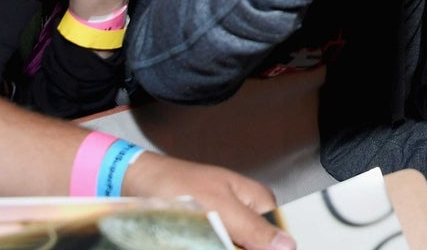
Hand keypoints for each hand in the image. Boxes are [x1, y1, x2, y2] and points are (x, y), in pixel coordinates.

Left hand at [122, 152, 294, 249]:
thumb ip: (253, 227)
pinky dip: (207, 246)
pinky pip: (216, 245)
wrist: (138, 183)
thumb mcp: (220, 207)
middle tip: (211, 238)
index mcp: (257, 201)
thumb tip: (288, 244)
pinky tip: (197, 241)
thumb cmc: (176, 184)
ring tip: (198, 237)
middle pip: (255, 245)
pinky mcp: (208, 234)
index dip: (269, 248)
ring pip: (234, 247)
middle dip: (236, 247)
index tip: (239, 244)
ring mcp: (226, 225)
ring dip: (217, 245)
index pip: (277, 235)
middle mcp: (245, 214)